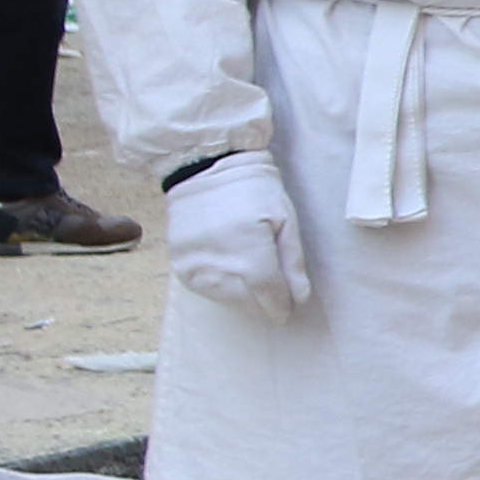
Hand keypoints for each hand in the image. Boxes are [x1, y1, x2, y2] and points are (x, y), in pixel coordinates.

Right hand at [165, 151, 307, 316]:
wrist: (205, 169)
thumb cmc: (254, 191)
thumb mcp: (285, 219)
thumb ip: (293, 262)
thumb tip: (300, 298)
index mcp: (249, 253)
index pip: (268, 295)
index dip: (280, 306)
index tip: (288, 309)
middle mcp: (219, 265)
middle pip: (247, 301)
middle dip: (263, 304)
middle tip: (274, 298)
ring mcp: (194, 266)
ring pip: (225, 298)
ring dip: (243, 298)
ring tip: (253, 285)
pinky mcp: (178, 264)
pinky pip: (203, 289)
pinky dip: (221, 289)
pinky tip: (231, 276)